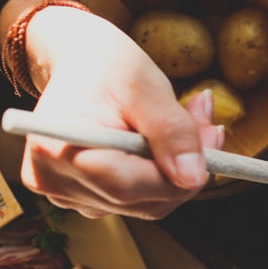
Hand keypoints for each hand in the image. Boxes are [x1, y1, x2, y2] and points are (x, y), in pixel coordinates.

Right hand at [18, 6, 222, 218]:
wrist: (81, 64)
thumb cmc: (107, 67)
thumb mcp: (145, 86)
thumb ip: (172, 131)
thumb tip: (193, 178)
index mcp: (55, 150)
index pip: (128, 186)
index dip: (178, 172)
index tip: (212, 136)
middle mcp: (55, 182)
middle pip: (144, 200)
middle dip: (186, 167)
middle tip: (209, 124)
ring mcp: (69, 196)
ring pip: (150, 204)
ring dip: (180, 170)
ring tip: (191, 122)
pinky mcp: (88, 199)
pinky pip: (143, 200)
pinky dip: (165, 175)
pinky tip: (169, 142)